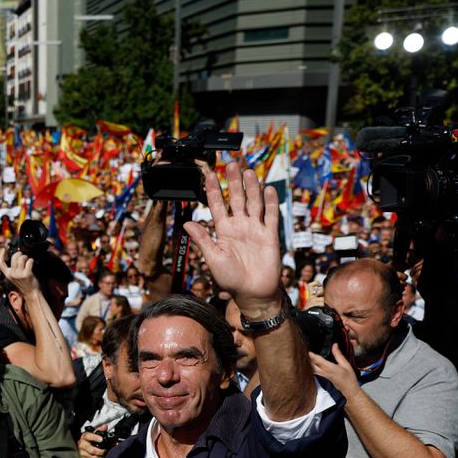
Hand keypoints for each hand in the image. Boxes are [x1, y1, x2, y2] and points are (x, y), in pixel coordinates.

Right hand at [0, 248, 38, 295]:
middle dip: (20, 254)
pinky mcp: (27, 274)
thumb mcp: (15, 277)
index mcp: (7, 274)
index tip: (3, 249)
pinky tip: (31, 263)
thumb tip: (16, 256)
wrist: (31, 293)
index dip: (1, 255)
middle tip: (23, 256)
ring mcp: (19, 275)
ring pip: (21, 258)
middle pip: (14, 257)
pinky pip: (29, 261)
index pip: (0, 263)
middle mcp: (12, 274)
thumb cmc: (24, 283)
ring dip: (26, 257)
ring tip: (27, 260)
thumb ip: (13, 268)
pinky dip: (31, 260)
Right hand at [78, 428, 107, 457]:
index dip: (95, 438)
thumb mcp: (91, 433)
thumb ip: (99, 430)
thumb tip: (105, 426)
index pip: (88, 436)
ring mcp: (82, 453)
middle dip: (102, 452)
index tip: (101, 439)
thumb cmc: (87, 440)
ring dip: (101, 457)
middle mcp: (82, 445)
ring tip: (105, 455)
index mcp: (84, 437)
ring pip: (94, 457)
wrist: (78, 447)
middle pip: (93, 450)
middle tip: (107, 451)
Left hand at [183, 162, 282, 317]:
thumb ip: (202, 240)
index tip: (207, 174)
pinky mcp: (269, 235)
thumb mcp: (212, 258)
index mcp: (222, 230)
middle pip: (235, 199)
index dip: (212, 190)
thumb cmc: (229, 279)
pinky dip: (270, 203)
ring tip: (248, 171)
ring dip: (251, 187)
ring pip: (253, 203)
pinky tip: (268, 189)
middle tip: (230, 164)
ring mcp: (255, 229)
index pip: (216, 205)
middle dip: (232, 182)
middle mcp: (239, 226)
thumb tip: (186, 223)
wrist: (252, 293)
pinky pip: (270, 216)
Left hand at [309, 344, 359, 396]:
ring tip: (305, 355)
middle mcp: (324, 372)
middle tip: (303, 350)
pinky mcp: (323, 376)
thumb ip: (338, 355)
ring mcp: (322, 375)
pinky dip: (311, 366)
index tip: (307, 349)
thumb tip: (334, 345)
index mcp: (330, 368)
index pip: (317, 360)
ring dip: (308, 362)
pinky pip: (314, 371)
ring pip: (311, 368)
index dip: (311, 355)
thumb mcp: (346, 364)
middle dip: (307, 358)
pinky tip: (310, 362)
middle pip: (311, 364)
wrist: (349, 390)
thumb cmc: (349, 378)